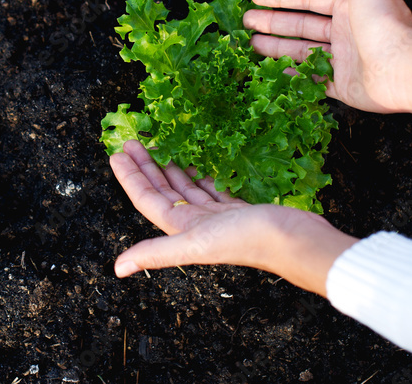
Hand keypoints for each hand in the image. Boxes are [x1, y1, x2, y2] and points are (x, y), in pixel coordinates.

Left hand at [109, 140, 357, 297]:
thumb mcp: (194, 244)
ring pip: (187, 187)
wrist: (295, 241)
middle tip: (132, 142)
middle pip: (163, 190)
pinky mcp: (238, 208)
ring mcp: (217, 216)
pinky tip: (196, 161)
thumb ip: (155, 253)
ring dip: (171, 168)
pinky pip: (212, 187)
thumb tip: (117, 269)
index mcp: (182, 229)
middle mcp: (195, 223)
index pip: (147, 199)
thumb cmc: (246, 240)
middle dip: (146, 167)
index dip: (130, 178)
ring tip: (159, 145)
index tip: (116, 153)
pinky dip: (201, 174)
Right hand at [243, 0, 411, 123]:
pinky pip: (313, 81)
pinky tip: (273, 71)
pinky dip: (293, 76)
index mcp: (350, 7)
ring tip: (251, 44)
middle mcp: (346, 32)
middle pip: (302, 25)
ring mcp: (344, 60)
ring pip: (302, 52)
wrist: (403, 66)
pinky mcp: (344, 86)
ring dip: (276, 47)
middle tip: (246, 21)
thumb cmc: (385, 20)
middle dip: (273, 22)